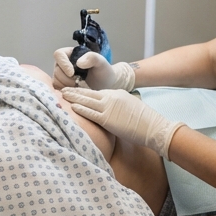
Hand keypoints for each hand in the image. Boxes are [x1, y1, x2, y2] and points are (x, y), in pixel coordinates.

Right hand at [51, 47, 135, 90]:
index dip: (63, 64)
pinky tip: (76, 92)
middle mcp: (62, 64)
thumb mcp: (101, 62)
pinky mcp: (61, 86)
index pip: (59, 55)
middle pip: (56, 70)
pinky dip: (65, 92)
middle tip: (79, 83)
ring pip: (56, 81)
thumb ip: (92, 58)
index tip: (72, 73)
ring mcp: (60, 75)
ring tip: (79, 87)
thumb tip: (79, 63)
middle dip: (66, 78)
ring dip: (66, 86)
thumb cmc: (103, 70)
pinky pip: (57, 89)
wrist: (105, 84)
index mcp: (70, 54)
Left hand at [62, 88, 184, 158]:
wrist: (153, 126)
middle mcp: (112, 97)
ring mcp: (109, 107)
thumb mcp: (131, 107)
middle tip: (63, 89)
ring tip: (62, 95)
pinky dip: (80, 109)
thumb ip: (119, 107)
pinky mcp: (107, 119)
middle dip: (75, 91)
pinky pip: (90, 113)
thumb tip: (113, 113)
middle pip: (89, 93)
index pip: (97, 92)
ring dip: (73, 97)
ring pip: (86, 100)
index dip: (85, 92)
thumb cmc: (145, 121)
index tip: (76, 91)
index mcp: (117, 93)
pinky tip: (71, 107)